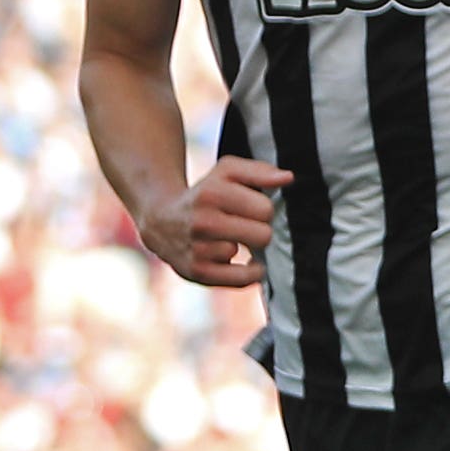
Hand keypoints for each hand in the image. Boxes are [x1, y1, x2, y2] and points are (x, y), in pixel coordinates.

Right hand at [138, 155, 292, 287]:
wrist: (161, 221)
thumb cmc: (204, 194)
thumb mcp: (226, 172)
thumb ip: (259, 171)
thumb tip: (288, 178)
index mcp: (212, 193)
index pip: (266, 209)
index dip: (262, 209)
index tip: (250, 209)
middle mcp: (203, 222)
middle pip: (264, 235)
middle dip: (259, 230)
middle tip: (244, 226)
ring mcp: (199, 250)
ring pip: (252, 256)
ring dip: (245, 249)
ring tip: (228, 239)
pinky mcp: (198, 273)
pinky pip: (243, 280)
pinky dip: (250, 273)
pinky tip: (244, 262)